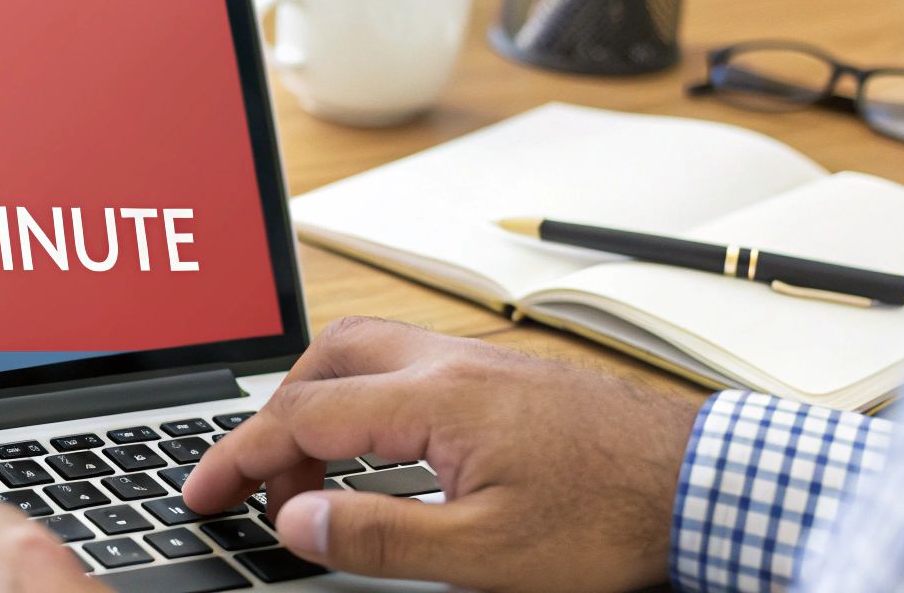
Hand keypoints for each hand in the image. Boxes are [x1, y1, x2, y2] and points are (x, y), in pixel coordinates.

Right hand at [183, 316, 705, 591]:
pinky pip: (402, 361)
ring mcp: (476, 360)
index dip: (238, 457)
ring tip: (311, 472)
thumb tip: (294, 522)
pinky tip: (378, 447)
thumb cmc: (610, 515)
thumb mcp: (485, 553)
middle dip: (272, 420)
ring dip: (317, 402)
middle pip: (322, 362)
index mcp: (434, 400)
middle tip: (257, 486)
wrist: (701, 482)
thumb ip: (379, 536)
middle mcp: (448, 362)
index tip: (202, 492)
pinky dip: (363, 397)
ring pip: (362, 350)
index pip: (303, 418)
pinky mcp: (500, 372)